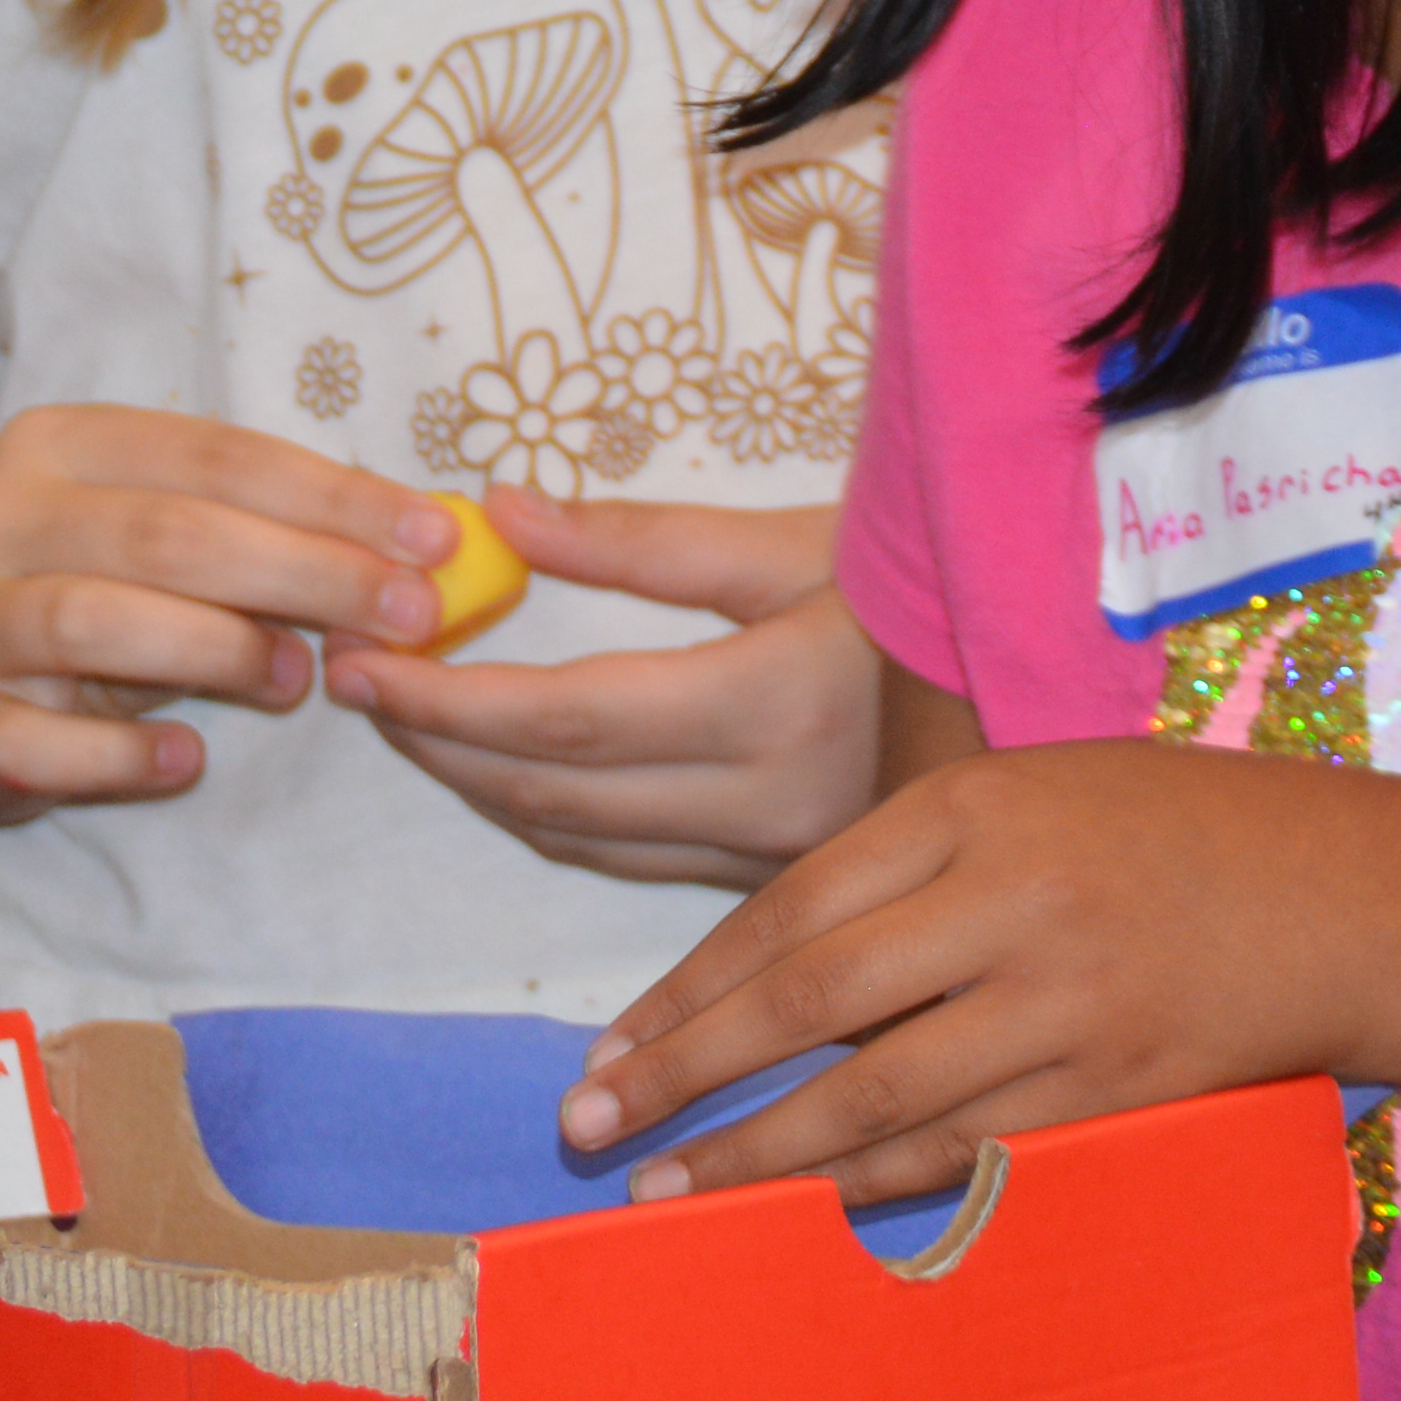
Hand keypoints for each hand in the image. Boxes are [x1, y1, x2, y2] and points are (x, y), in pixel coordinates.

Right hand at [0, 404, 452, 814]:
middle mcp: (3, 518)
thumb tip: (415, 559)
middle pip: (168, 533)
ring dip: (220, 651)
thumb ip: (260, 535)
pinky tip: (188, 759)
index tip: (436, 538)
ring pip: (98, 619)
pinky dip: (120, 756)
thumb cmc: (88, 590)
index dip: (334, 496)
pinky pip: (38, 743)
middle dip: (307, 571)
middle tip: (409, 614)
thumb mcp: (158, 538)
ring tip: (301, 680)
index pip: (217, 455)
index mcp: (63, 445)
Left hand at [329, 490, 878, 887]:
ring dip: (478, 787)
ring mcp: (775, 861)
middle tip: (354, 681)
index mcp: (769, 704)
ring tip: (407, 721)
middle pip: (551, 795)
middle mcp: (767, 805)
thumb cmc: (922, 590)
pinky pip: (631, 862)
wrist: (1046, 685)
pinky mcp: (777, 885)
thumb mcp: (791, 542)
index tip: (362, 662)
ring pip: (582, 842)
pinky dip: (550, 817)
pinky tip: (503, 770)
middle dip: (436, 746)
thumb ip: (638, 543)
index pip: (560, 718)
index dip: (444, 700)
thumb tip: (497, 516)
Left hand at [559, 737, 1400, 1205]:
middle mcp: (1008, 899)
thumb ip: (910, 858)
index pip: (789, 904)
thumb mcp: (1032, 788)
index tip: (610, 1046)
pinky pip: (969, 1154)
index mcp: (970, 805)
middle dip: (683, 1072)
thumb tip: (771, 971)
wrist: (1356, 894)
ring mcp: (1066, 1002)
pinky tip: (801, 1213)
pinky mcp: (1117, 1090)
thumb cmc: (1173, 831)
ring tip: (665, 1197)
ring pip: (877, 1097)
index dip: (686, 986)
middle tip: (588, 1126)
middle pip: (809, 1000)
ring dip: (756, 1156)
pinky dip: (874, 1191)